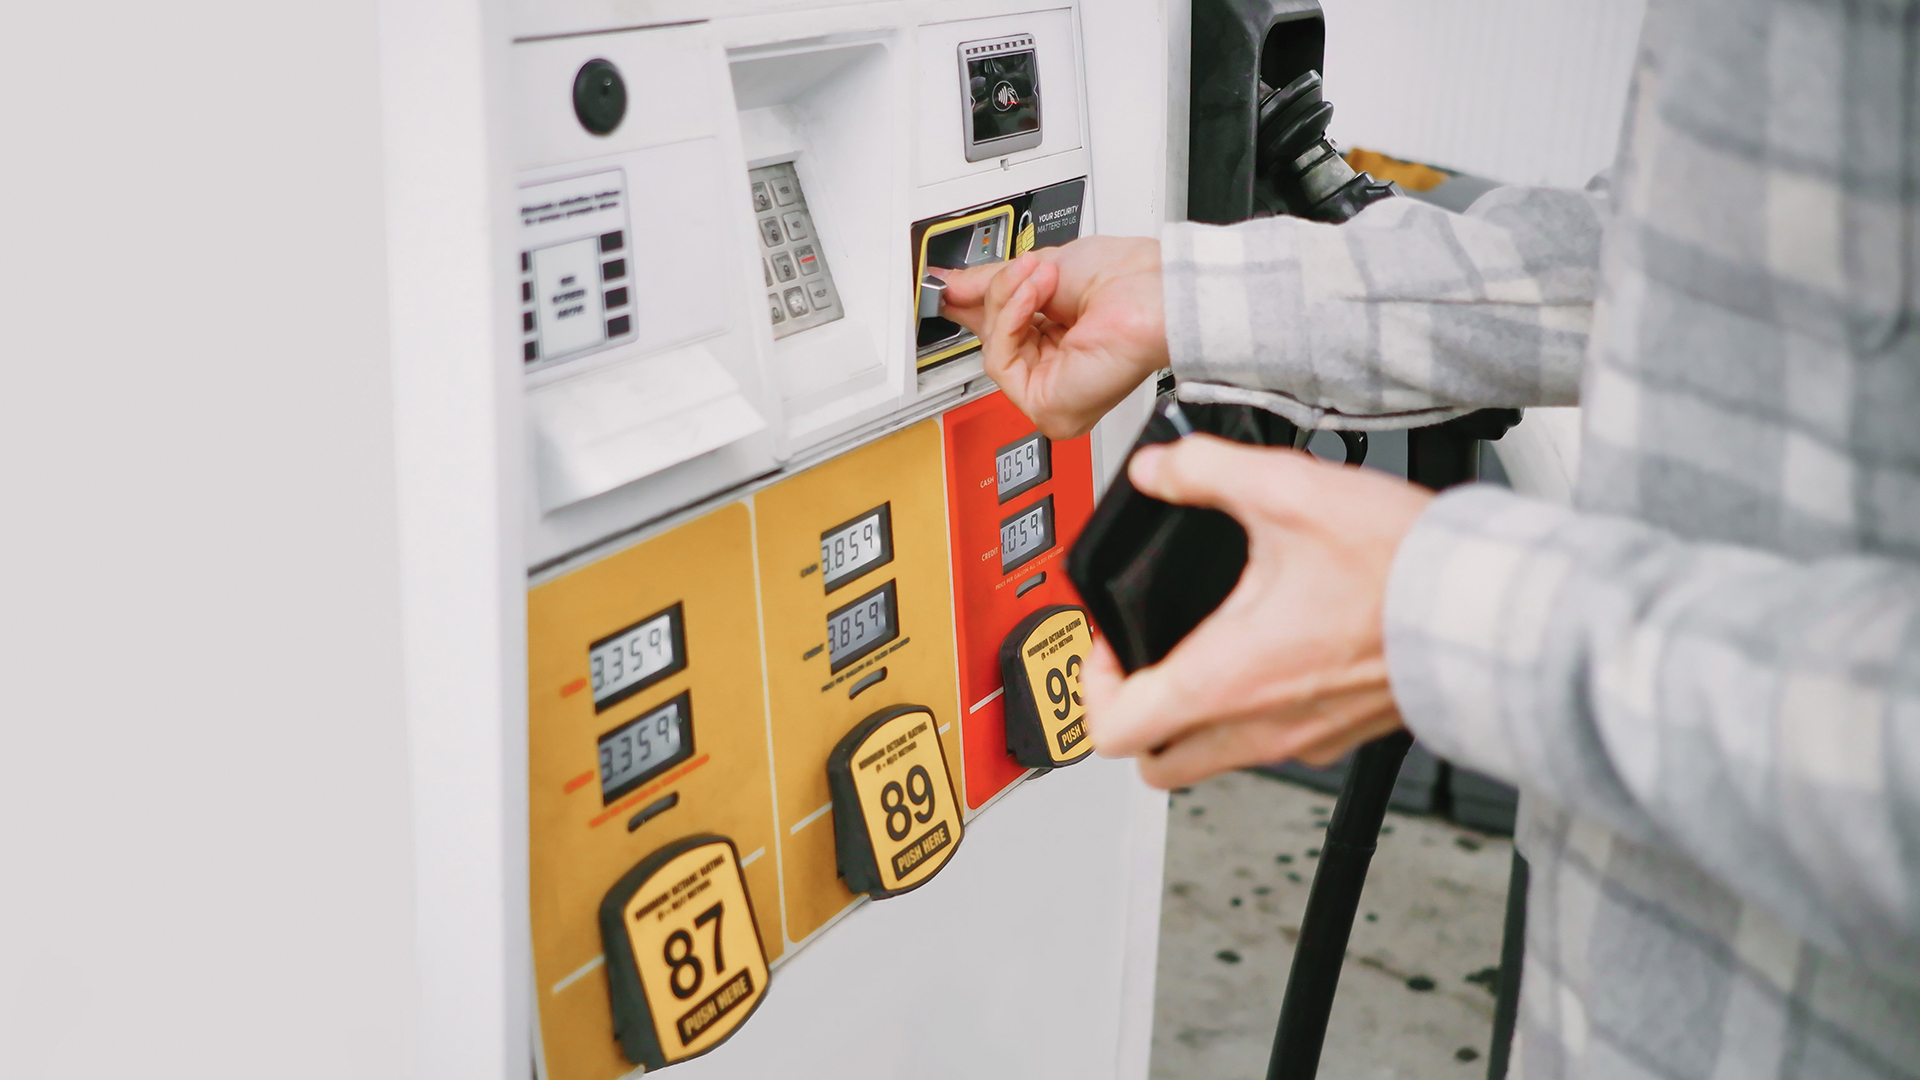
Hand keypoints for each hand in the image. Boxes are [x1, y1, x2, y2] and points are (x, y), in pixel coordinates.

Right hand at [937, 237, 1166, 439]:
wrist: (1152, 290)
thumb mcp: (1041, 270)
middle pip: (991, 340)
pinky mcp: (1047, 407)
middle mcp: (1057, 372)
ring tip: (1039, 278)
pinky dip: (1012, 322)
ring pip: (992, 350)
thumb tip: (949, 286)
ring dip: (1010, 302)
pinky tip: (1034, 300)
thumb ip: (990, 284)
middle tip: (1017, 268)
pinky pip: (1000, 363)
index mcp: (1059, 342)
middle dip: (998, 296)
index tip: (948, 285)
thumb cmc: (1126, 280)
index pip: (1000, 331)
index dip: (975, 304)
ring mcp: (1053, 393)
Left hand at [1077, 435, 1433, 789]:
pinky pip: (1271, 742)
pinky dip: (1250, 712)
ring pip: (1213, 758)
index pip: (1114, 729)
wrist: (1487, 608)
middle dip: (1135, 714)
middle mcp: (1257, 727)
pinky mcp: (1341, 734)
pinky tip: (1273, 651)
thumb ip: (1206, 472)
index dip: (1092, 684)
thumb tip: (1161, 468)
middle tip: (1145, 656)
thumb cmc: (1399, 567)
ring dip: (1191, 717)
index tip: (1109, 640)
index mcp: (1224, 681)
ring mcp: (1302, 739)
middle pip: (1157, 764)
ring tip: (1206, 646)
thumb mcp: (1287, 493)